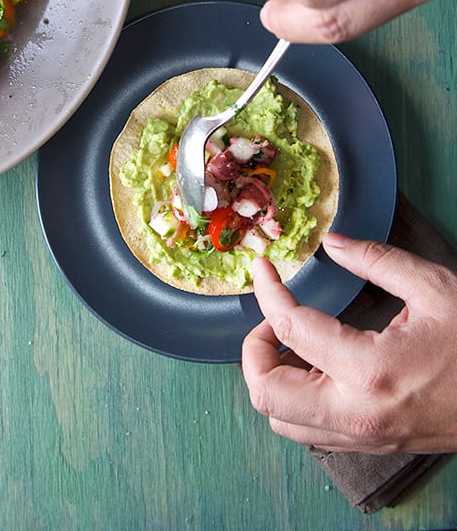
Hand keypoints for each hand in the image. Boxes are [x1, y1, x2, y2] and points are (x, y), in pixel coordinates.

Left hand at [241, 234, 456, 452]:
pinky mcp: (368, 445)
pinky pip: (310, 431)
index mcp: (371, 369)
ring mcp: (362, 437)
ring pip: (282, 420)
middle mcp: (357, 414)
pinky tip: (316, 366)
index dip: (268, 292)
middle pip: (267, 395)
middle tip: (272, 318)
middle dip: (254, 350)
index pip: (290, 328)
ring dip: (273, 377)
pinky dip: (296, 398)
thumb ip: (377, 261)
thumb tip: (334, 244)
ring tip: (292, 340)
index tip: (264, 270)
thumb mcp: (434, 288)